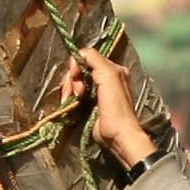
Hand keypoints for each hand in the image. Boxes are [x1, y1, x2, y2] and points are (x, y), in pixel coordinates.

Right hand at [67, 46, 157, 171]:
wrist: (118, 135)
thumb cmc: (115, 107)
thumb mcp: (108, 76)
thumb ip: (95, 59)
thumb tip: (79, 54)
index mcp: (112, 69)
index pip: (87, 57)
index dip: (77, 64)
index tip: (75, 76)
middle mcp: (106, 78)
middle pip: (79, 70)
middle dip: (73, 79)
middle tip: (77, 93)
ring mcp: (98, 92)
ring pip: (76, 82)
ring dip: (70, 89)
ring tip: (75, 100)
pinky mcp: (91, 105)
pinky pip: (76, 94)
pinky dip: (71, 98)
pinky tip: (73, 104)